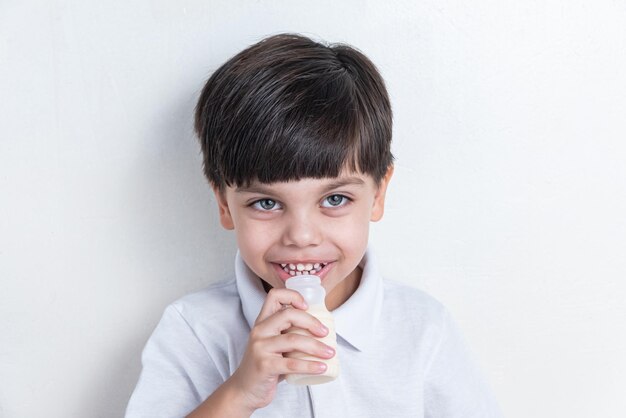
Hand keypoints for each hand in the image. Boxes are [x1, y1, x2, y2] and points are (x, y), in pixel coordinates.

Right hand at [227, 288, 334, 410]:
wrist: (244, 390)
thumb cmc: (265, 365)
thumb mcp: (272, 344)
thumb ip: (288, 334)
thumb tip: (322, 331)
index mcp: (262, 322)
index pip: (274, 296)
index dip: (293, 296)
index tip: (308, 306)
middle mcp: (259, 331)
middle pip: (288, 315)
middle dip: (311, 322)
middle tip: (325, 333)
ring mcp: (260, 348)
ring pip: (293, 340)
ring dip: (316, 346)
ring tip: (330, 353)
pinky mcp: (264, 366)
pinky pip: (292, 364)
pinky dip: (310, 366)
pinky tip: (322, 367)